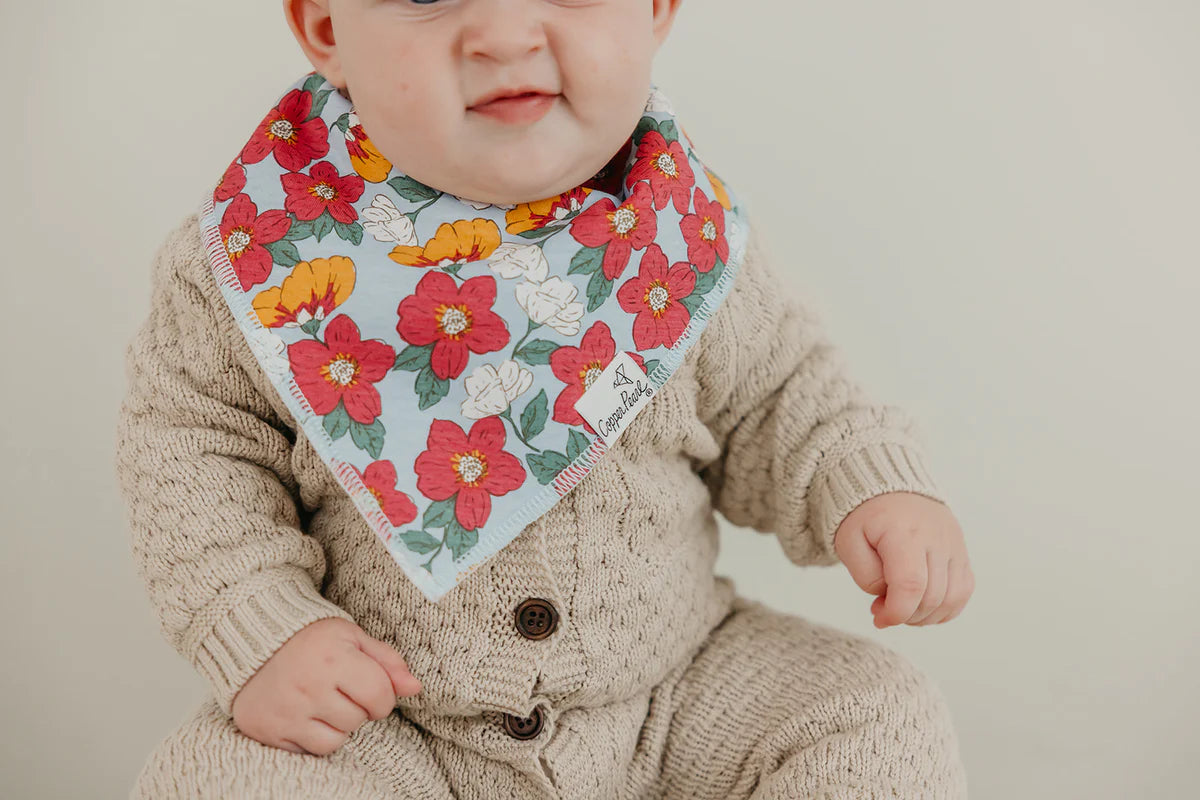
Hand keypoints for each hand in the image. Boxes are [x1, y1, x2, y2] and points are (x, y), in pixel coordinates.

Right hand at [230, 617, 422, 755]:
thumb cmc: (309, 639)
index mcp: (334, 658)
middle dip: (357, 707)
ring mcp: (287, 711)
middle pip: (359, 719)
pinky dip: (315, 737)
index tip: (370, 686)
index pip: (380, 696)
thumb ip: (386, 661)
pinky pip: (310, 750)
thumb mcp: (351, 637)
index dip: (383, 695)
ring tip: (323, 701)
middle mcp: (309, 686)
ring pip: (337, 740)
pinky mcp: (269, 730)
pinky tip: (307, 714)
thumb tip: (415, 688)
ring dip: (338, 725)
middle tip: (339, 689)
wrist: (252, 641)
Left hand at [833, 491, 974, 627]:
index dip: (896, 612)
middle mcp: (936, 538)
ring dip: (925, 616)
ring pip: (952, 599)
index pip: (911, 585)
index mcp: (904, 533)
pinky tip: (921, 605)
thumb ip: (866, 575)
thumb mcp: (849, 542)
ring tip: (901, 605)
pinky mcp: (961, 552)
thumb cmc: (866, 516)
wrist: (890, 488)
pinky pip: (963, 591)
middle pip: (932, 597)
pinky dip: (945, 608)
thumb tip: (889, 598)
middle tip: (881, 606)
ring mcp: (954, 545)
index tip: (878, 618)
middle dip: (905, 615)